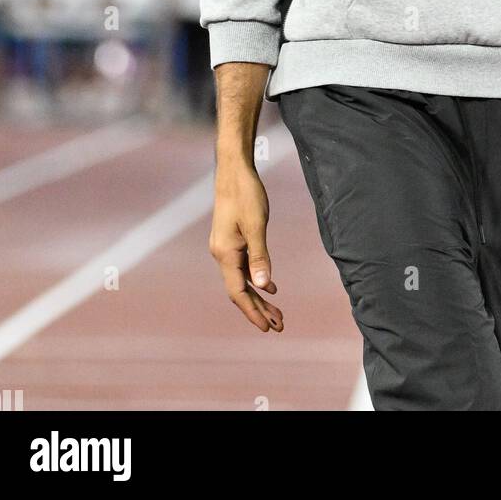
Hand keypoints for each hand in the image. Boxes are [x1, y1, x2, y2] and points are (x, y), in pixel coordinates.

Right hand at [210, 160, 283, 331]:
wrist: (233, 171)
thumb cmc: (246, 194)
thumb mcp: (257, 225)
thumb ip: (260, 256)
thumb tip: (262, 286)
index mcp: (226, 254)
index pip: (238, 293)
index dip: (253, 312)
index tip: (268, 328)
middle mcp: (221, 254)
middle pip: (240, 290)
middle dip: (259, 309)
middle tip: (279, 325)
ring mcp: (224, 248)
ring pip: (242, 280)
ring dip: (258, 296)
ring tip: (277, 312)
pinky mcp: (230, 240)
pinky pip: (242, 267)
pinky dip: (255, 278)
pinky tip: (269, 286)